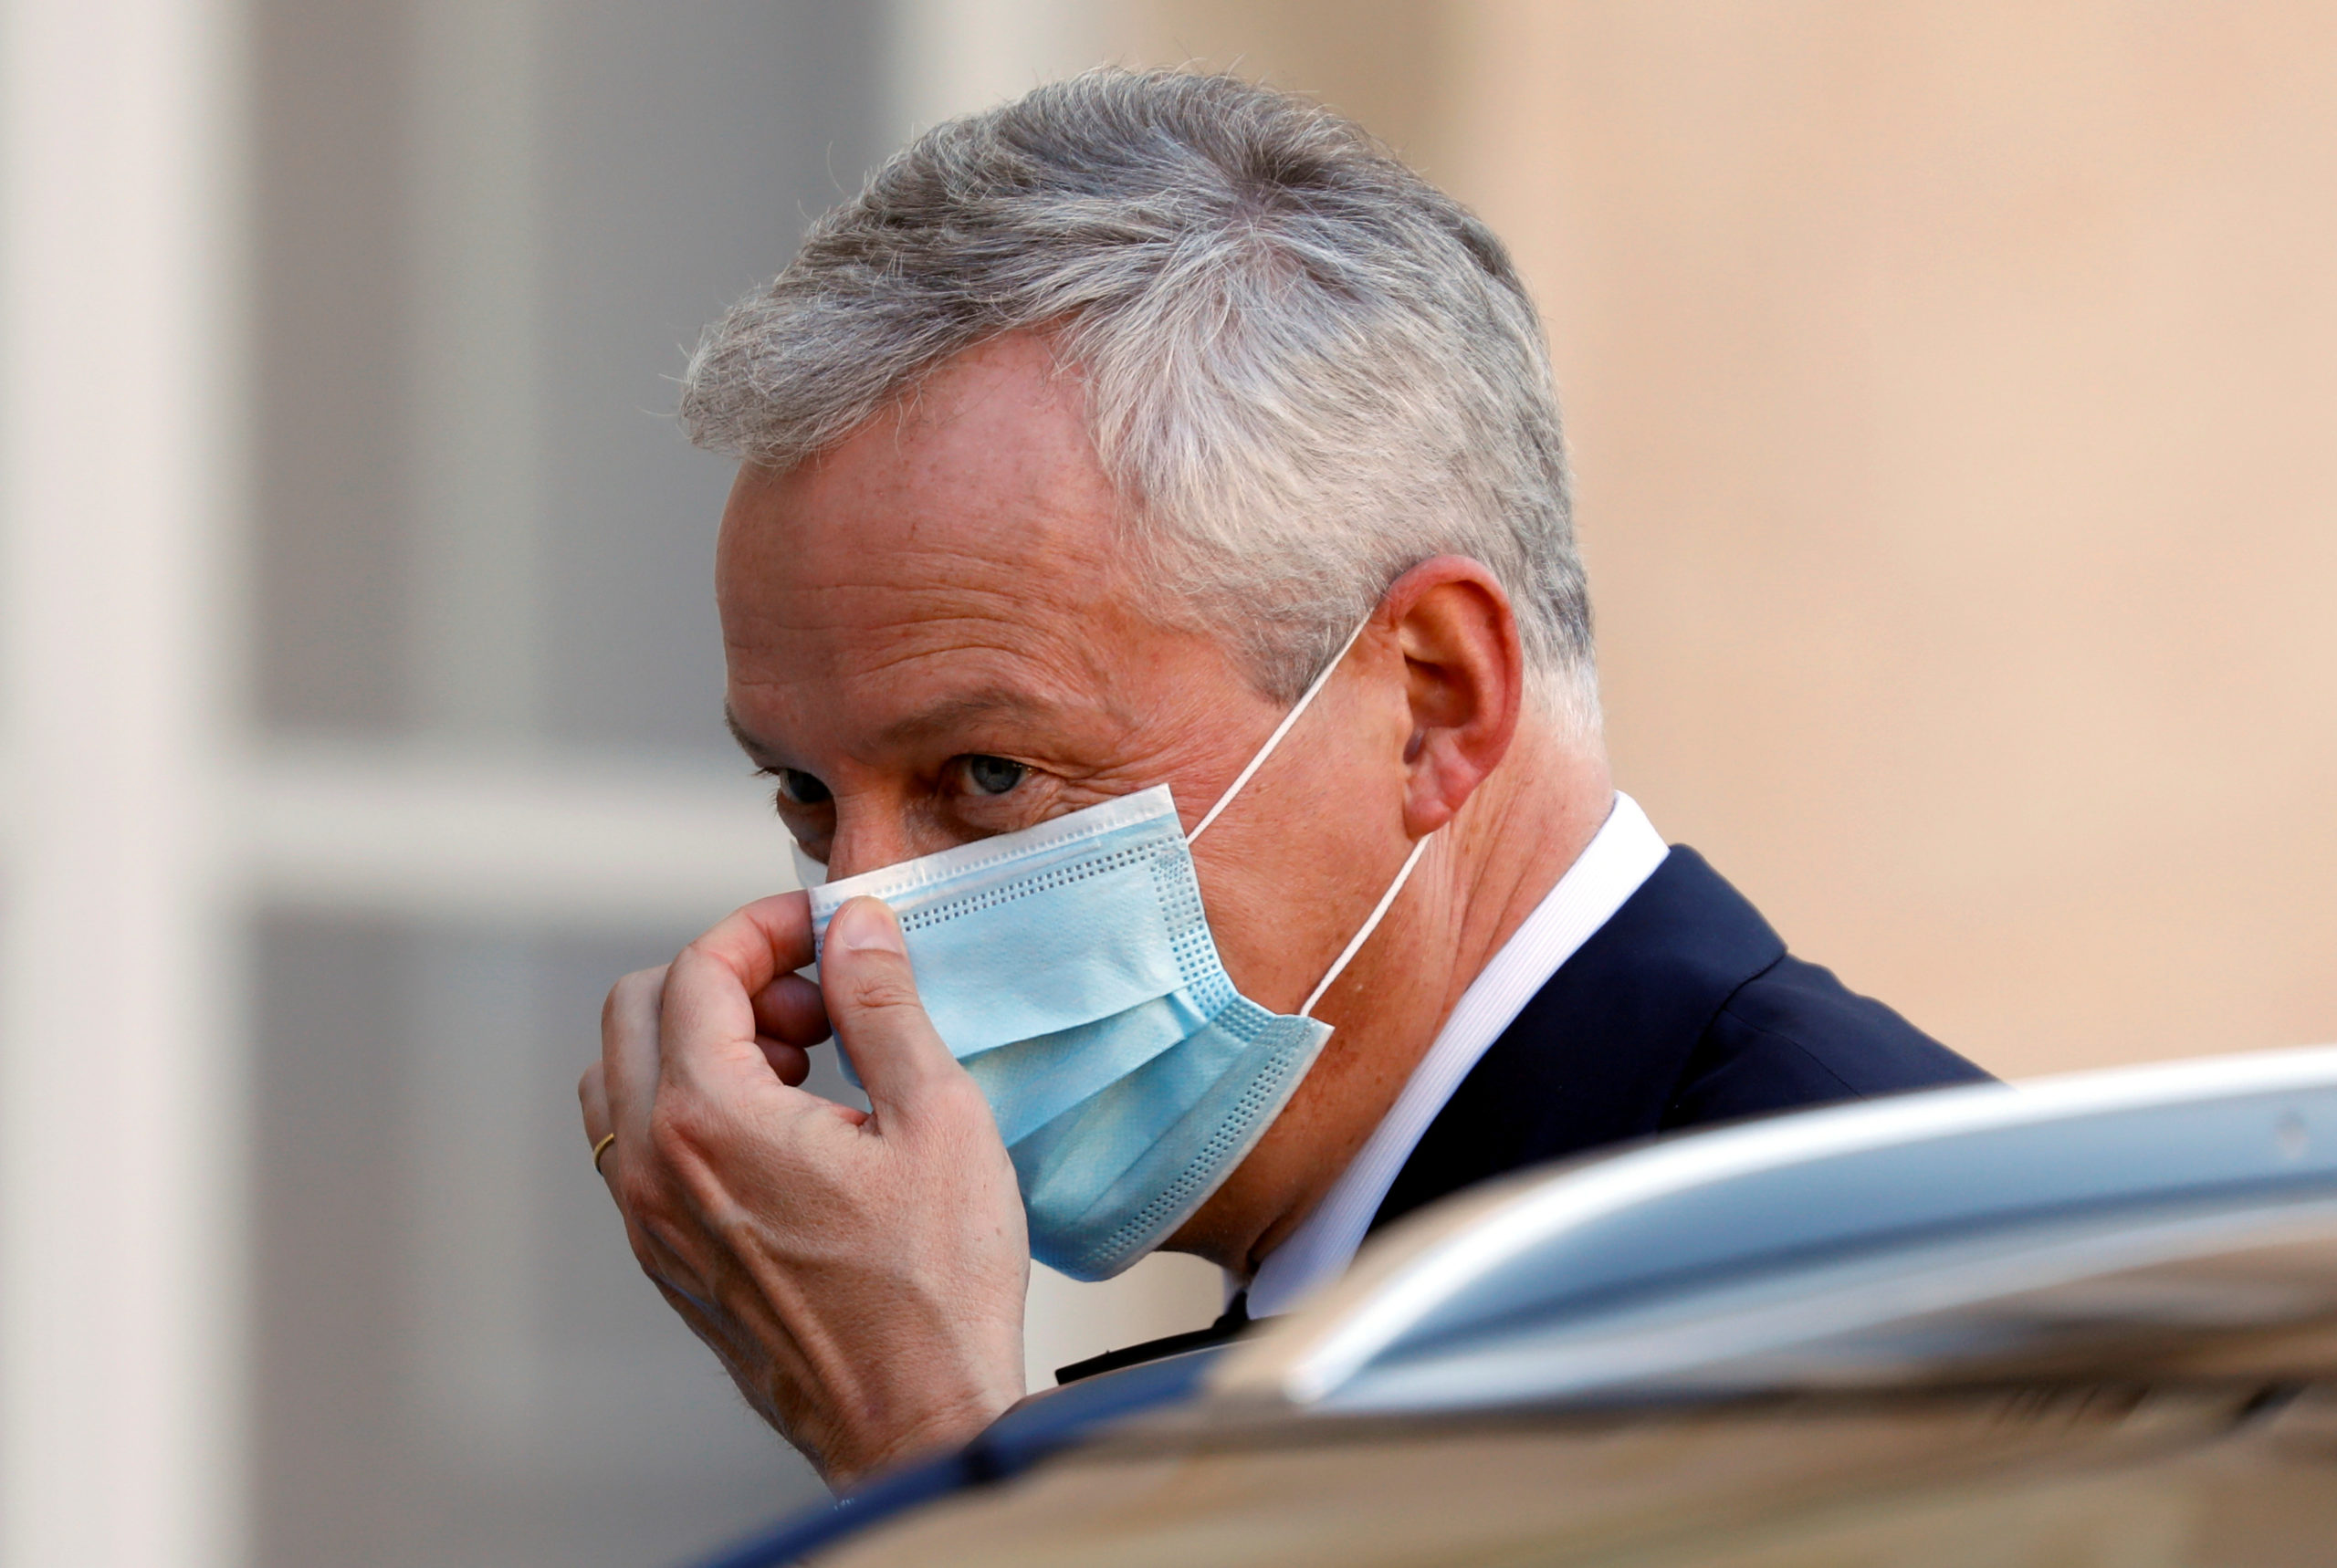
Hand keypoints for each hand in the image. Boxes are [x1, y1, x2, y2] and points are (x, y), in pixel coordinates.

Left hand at [577, 894, 1028, 1485]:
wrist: (911, 1422)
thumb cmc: (934, 1287)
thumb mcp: (936, 1119)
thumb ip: (883, 1005)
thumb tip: (854, 927)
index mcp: (711, 1120)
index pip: (697, 970)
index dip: (762, 928)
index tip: (822, 931)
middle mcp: (656, 1167)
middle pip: (638, 1009)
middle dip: (728, 977)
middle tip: (819, 1000)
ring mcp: (650, 1221)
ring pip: (622, 1078)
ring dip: (699, 1040)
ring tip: (804, 1064)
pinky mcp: (667, 1261)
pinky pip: (640, 1146)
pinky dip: (693, 1104)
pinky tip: (788, 1131)